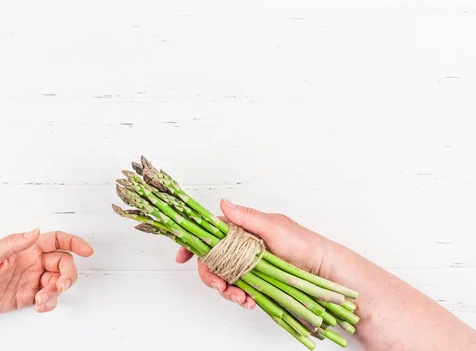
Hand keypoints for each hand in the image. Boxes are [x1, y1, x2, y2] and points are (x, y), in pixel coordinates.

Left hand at [0, 229, 93, 319]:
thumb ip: (14, 243)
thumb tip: (36, 231)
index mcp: (25, 248)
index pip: (57, 240)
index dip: (74, 242)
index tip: (87, 251)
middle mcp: (31, 262)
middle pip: (63, 263)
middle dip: (67, 274)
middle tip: (60, 285)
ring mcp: (30, 280)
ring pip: (57, 282)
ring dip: (56, 291)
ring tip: (42, 299)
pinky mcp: (26, 297)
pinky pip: (47, 299)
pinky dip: (49, 303)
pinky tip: (39, 306)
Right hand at [176, 199, 336, 309]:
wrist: (323, 272)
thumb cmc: (303, 244)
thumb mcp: (274, 227)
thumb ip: (246, 218)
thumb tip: (222, 204)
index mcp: (242, 229)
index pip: (210, 233)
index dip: (194, 245)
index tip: (182, 257)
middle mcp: (241, 247)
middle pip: (211, 260)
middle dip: (211, 276)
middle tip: (221, 287)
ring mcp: (247, 266)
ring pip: (222, 278)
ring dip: (225, 290)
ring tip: (240, 298)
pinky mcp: (254, 283)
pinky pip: (237, 291)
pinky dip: (238, 298)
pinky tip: (248, 302)